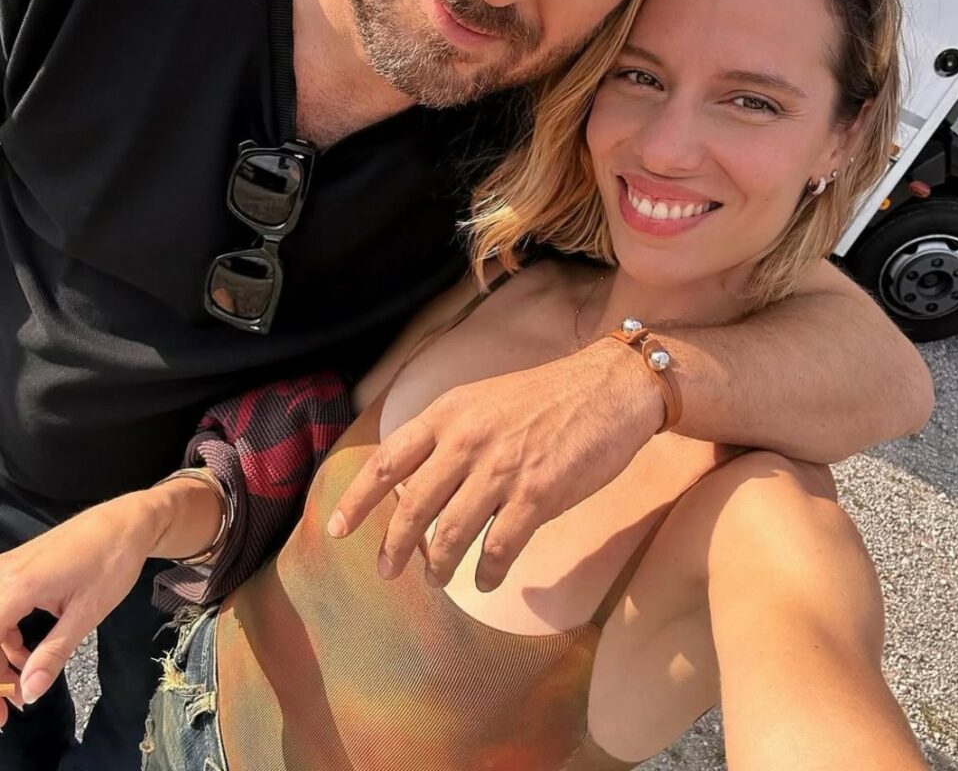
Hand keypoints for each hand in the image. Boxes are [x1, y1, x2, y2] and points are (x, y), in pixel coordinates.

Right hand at [0, 493, 158, 722]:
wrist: (128, 520)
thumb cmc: (113, 560)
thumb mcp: (87, 612)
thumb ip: (54, 652)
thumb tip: (30, 692)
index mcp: (15, 587)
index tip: (0, 713)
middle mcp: (3, 575)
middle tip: (7, 710)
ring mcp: (7, 570)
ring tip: (20, 687)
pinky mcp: (16, 570)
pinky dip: (4, 639)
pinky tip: (25, 657)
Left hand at [328, 338, 661, 591]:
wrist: (609, 387)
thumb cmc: (547, 396)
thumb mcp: (484, 400)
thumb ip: (449, 436)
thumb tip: (418, 485)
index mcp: (449, 413)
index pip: (389, 460)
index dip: (358, 498)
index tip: (337, 528)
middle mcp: (467, 440)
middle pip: (413, 508)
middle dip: (394, 547)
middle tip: (387, 570)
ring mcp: (502, 469)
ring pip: (451, 535)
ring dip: (438, 566)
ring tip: (436, 579)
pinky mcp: (537, 495)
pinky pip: (498, 549)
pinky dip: (486, 573)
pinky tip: (485, 581)